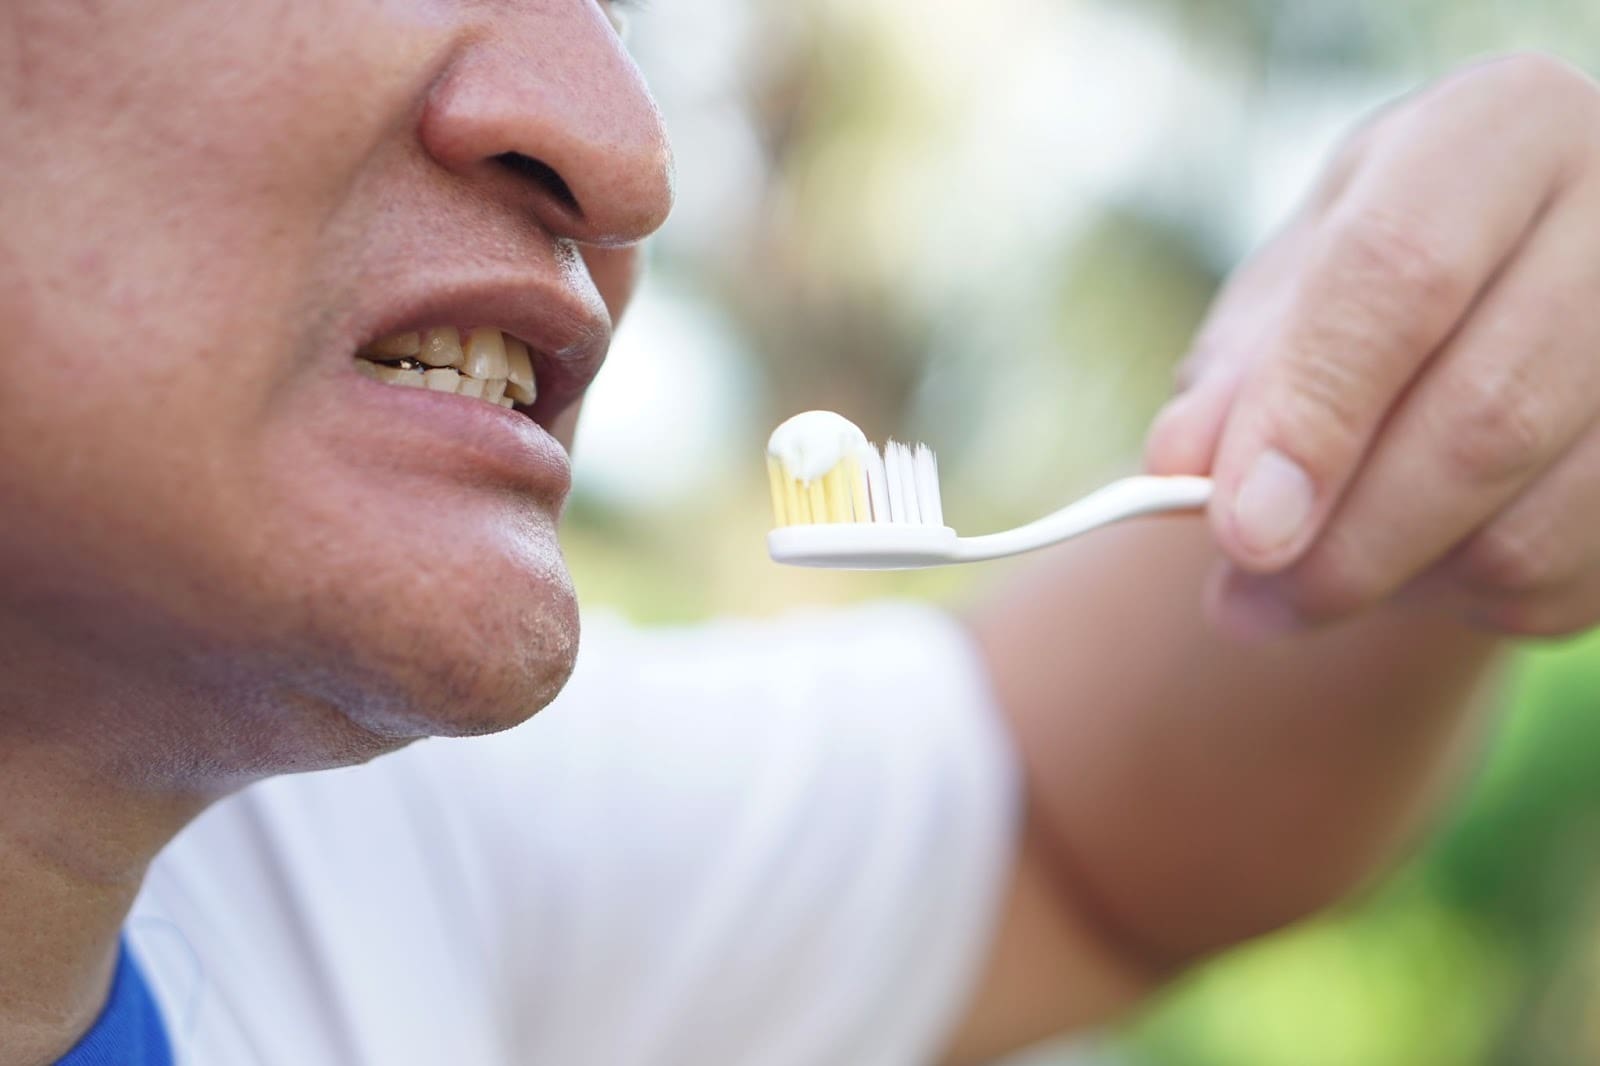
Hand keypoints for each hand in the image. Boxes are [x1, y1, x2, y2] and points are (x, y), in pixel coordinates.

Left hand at [1147, 52, 1599, 640]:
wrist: (1502, 298)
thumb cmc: (1371, 285)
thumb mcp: (1289, 291)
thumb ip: (1234, 374)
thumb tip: (1182, 464)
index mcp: (1501, 133)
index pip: (1402, 271)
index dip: (1313, 413)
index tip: (1239, 528)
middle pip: (1483, 416)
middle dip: (1342, 545)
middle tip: (1243, 601)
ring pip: (1530, 525)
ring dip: (1392, 587)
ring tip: (1304, 584)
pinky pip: (1564, 580)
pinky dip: (1462, 602)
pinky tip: (1412, 566)